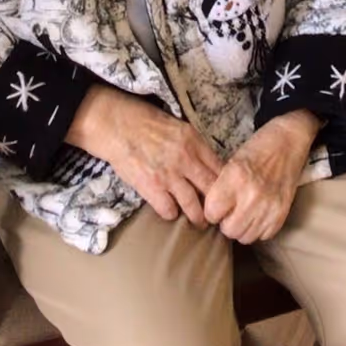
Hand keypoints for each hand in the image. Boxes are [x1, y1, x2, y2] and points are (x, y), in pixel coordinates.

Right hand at [66, 85, 223, 225]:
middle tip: (218, 214)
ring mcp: (169, 175)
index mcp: (194, 141)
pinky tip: (171, 211)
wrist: (118, 125)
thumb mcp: (179, 127)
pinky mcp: (151, 188)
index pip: (220, 168)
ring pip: (193, 206)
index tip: (228, 193)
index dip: (226, 185)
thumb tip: (209, 164)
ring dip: (197, 217)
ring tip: (199, 222)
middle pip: (211, 190)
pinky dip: (172, 214)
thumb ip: (195, 146)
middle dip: (217, 205)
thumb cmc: (147, 123)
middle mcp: (186, 159)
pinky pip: (169, 210)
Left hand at [203, 110, 322, 243]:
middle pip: (229, 230)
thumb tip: (209, 213)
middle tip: (231, 209)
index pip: (211, 212)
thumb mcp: (232, 162)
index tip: (217, 205)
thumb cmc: (257, 149)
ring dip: (242, 227)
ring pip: (245, 237)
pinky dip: (259, 228)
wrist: (288, 141)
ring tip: (246, 211)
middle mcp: (252, 194)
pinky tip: (259, 212)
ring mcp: (269, 206)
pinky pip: (263, 236)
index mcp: (236, 176)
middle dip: (227, 222)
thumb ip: (221, 187)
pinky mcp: (282, 214)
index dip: (212, 210)